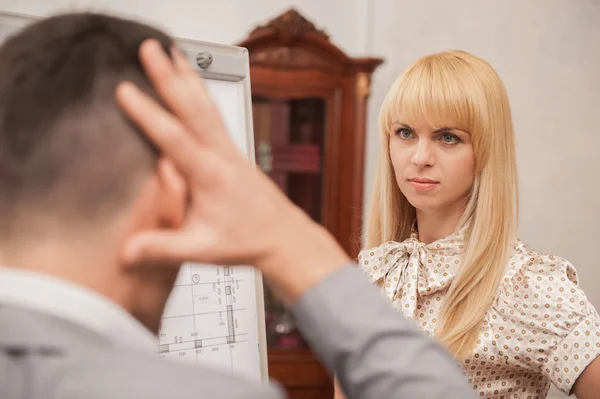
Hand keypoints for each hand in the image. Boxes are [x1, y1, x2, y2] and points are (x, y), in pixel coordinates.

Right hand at [115, 39, 349, 303]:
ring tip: (173, 52)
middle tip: (150, 49)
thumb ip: (164, 248)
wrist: (284, 237)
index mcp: (211, 176)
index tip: (126, 91)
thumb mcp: (203, 249)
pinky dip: (201, 93)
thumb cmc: (248, 241)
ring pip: (206, 105)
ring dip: (187, 77)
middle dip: (169, 76)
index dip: (148, 114)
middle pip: (192, 108)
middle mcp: (222, 156)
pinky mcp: (234, 152)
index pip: (175, 139)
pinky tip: (194, 86)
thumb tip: (127, 252)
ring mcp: (230, 151)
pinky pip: (215, 114)